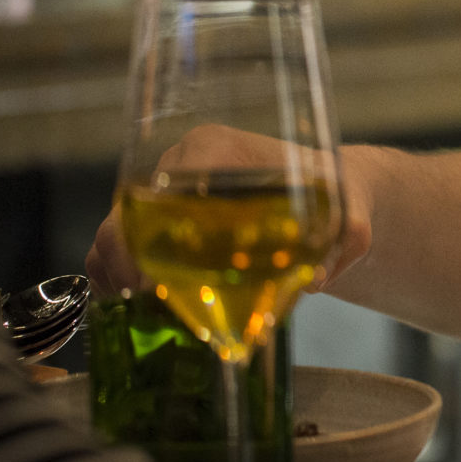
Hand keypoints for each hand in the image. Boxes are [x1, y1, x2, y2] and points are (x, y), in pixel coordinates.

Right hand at [85, 124, 373, 296]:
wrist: (327, 197)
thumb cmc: (332, 196)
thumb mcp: (346, 210)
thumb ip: (347, 235)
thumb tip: (319, 278)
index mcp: (216, 149)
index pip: (168, 182)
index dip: (153, 227)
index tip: (156, 276)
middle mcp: (179, 165)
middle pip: (131, 210)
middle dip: (128, 259)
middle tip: (148, 302)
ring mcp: (162, 193)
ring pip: (116, 231)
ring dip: (118, 273)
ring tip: (141, 312)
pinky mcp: (156, 220)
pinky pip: (116, 247)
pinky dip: (113, 276)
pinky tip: (129, 307)